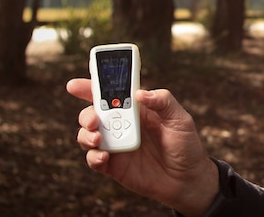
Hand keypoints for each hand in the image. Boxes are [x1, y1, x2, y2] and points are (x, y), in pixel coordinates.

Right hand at [66, 78, 219, 215]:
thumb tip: (141, 93)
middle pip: (94, 113)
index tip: (75, 85)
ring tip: (98, 138)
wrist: (187, 179)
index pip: (113, 94)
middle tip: (93, 119)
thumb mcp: (181, 119)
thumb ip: (164, 102)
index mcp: (137, 109)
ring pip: (88, 135)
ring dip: (86, 134)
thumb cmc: (185, 145)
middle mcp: (123, 125)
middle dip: (87, 113)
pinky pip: (94, 159)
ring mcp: (116, 145)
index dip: (92, 87)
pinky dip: (93, 156)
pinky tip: (104, 156)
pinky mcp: (113, 165)